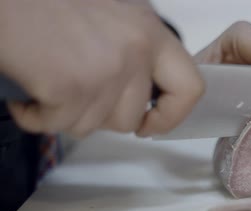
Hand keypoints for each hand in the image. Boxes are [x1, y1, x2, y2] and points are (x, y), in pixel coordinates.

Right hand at [0, 0, 203, 137]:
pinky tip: (28, 89)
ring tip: (47, 79)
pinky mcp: (70, 88)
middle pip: (130, 118)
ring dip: (64, 112)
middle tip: (74, 89)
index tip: (150, 124)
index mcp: (149, 32)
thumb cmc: (47, 1)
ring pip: (92, 126)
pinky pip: (57, 124)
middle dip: (98, 114)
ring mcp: (105, 71)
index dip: (171, 115)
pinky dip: (35, 115)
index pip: (190, 88)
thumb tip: (143, 92)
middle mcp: (135, 51)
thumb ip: (135, 50)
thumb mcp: (110, 14)